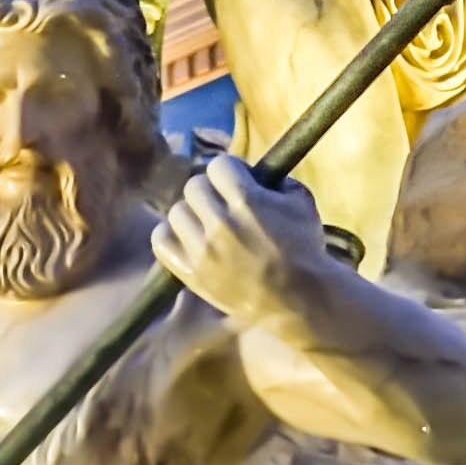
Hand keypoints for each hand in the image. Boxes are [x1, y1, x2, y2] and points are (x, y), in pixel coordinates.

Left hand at [155, 157, 338, 320]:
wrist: (298, 299)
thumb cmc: (304, 247)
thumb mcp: (300, 201)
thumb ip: (274, 180)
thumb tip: (249, 172)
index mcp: (247, 201)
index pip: (218, 165)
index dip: (231, 172)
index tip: (240, 183)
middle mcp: (220, 223)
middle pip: (194, 186)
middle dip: (212, 191)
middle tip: (225, 205)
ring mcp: (202, 251)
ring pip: (176, 211)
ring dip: (193, 214)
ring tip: (208, 225)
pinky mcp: (190, 273)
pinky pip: (161, 241)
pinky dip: (172, 235)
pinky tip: (190, 239)